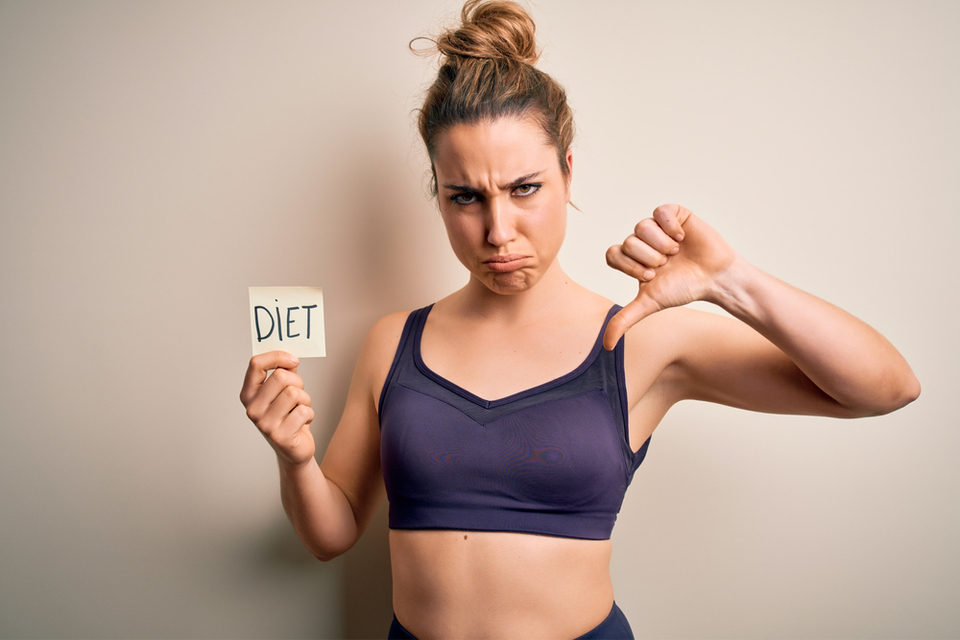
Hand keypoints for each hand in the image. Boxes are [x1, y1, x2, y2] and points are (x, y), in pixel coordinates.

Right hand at [240, 350, 315, 466]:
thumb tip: (290, 354)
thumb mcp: (283, 391)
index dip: (277, 356)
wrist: (293, 449)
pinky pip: (303, 411)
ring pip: (294, 393)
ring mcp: (264, 424)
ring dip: (305, 399)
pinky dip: (309, 414)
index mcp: (248, 394)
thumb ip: (283, 371)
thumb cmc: (288, 416)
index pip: (256, 364)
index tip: (294, 360)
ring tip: (300, 409)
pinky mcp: (280, 436)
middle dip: (298, 382)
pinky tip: (302, 422)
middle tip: (298, 394)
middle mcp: (252, 409)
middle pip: (280, 377)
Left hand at [603, 204, 736, 348]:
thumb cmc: (683, 289)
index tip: (651, 276)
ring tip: (676, 253)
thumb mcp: (650, 303)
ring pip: (642, 226)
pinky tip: (681, 237)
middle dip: (649, 258)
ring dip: (661, 244)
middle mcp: (641, 241)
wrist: (714, 278)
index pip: (613, 254)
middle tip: (667, 265)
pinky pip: (660, 212)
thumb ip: (625, 319)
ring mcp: (657, 226)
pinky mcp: (674, 214)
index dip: (631, 266)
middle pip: (628, 242)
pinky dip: (670, 226)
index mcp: (631, 258)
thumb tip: (605, 346)